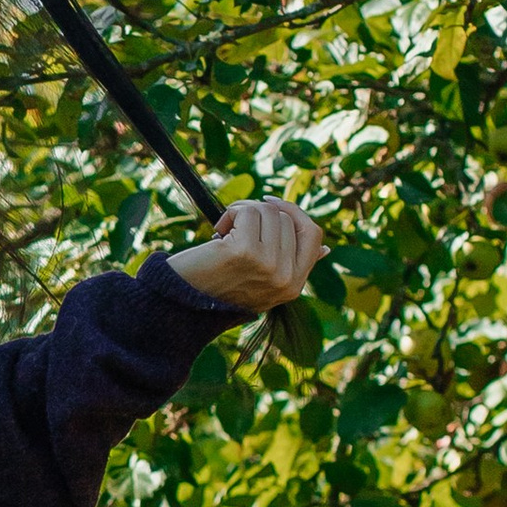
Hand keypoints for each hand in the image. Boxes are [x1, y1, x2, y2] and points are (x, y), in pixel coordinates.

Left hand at [167, 196, 323, 313]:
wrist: (180, 302)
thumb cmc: (217, 286)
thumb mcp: (262, 282)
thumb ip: (291, 265)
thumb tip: (326, 249)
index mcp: (294, 286)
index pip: (313, 235)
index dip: (294, 213)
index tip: (269, 204)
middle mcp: (285, 278)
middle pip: (286, 219)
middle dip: (258, 212)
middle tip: (232, 225)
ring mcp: (268, 266)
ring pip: (268, 212)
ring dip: (242, 212)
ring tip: (224, 232)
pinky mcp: (246, 252)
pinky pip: (248, 211)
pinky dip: (230, 213)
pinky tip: (217, 233)